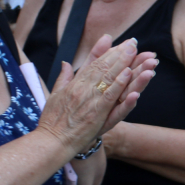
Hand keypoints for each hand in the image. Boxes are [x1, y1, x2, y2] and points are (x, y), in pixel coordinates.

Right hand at [38, 37, 150, 154]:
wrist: (50, 142)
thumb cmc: (52, 122)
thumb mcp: (55, 95)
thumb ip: (63, 78)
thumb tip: (66, 63)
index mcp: (75, 84)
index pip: (94, 64)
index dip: (107, 52)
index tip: (118, 42)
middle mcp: (83, 89)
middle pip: (104, 68)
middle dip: (119, 54)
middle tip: (133, 42)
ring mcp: (90, 102)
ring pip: (109, 79)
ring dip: (124, 64)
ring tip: (135, 52)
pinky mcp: (96, 115)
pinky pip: (110, 97)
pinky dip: (119, 85)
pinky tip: (128, 75)